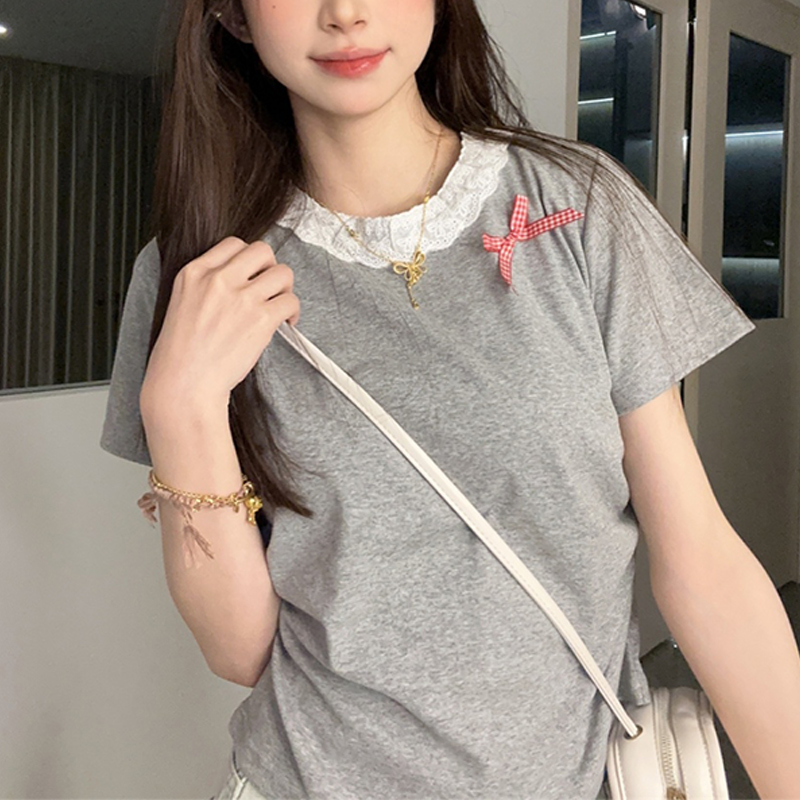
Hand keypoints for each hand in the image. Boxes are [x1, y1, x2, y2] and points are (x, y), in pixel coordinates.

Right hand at [140, 237, 299, 417]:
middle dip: (270, 267)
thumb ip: (207, 285)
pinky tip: (285, 324)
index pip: (233, 244)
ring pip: (283, 272)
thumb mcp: (182, 303)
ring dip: (286, 289)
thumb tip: (241, 279)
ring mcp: (241, 298)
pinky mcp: (260, 319)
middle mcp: (218, 280)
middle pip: (262, 250)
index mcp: (194, 272)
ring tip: (279, 306)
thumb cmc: (182, 354)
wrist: (185, 385)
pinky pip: (291, 301)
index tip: (252, 275)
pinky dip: (293, 313)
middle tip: (270, 288)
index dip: (249, 259)